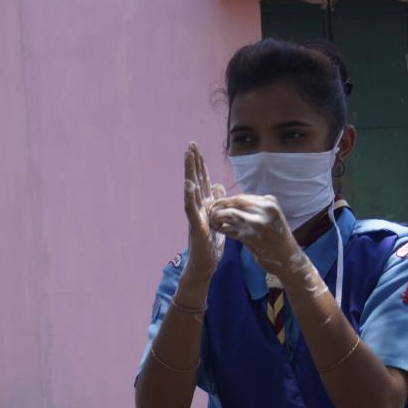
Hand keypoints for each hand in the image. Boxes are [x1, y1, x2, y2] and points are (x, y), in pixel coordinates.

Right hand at [183, 142, 225, 282]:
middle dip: (193, 162)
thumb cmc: (210, 243)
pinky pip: (191, 209)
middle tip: (190, 144)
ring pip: (191, 190)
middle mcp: (198, 207)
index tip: (196, 147)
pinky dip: (189, 196)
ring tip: (187, 156)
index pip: (203, 180)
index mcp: (205, 204)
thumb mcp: (218, 218)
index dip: (200, 164)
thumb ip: (217, 201)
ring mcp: (195, 215)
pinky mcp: (195, 226)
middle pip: (195, 180)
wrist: (205, 263)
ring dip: (189, 172)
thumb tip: (219, 185)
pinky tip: (189, 184)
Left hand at [209, 194, 300, 277]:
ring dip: (217, 217)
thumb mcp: (271, 216)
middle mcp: (264, 210)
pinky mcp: (249, 237)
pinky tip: (218, 228)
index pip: (241, 197)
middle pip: (234, 202)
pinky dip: (221, 228)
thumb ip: (255, 207)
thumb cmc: (277, 237)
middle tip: (210, 211)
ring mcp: (256, 224)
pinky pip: (229, 229)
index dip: (226, 200)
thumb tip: (230, 201)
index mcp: (270, 203)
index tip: (218, 204)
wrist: (286, 258)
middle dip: (219, 206)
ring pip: (229, 214)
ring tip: (213, 220)